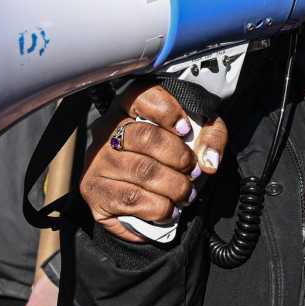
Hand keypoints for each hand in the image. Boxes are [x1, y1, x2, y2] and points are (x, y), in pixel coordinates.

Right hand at [81, 81, 228, 242]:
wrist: (142, 198)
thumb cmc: (170, 157)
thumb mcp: (196, 136)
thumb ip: (211, 136)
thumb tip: (210, 162)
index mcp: (128, 106)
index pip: (144, 96)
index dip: (168, 112)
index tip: (186, 129)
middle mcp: (107, 130)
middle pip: (145, 137)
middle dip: (178, 157)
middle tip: (192, 171)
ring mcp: (97, 160)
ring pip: (141, 170)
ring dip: (173, 187)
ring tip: (186, 194)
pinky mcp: (94, 191)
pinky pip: (131, 199)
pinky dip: (158, 207)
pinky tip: (168, 209)